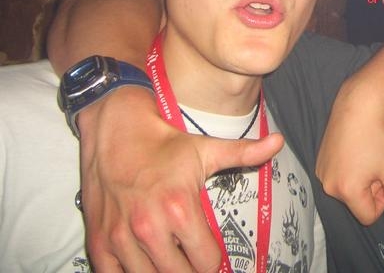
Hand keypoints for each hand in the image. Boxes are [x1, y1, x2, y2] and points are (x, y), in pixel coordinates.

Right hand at [78, 87, 283, 271]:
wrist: (116, 129)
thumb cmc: (164, 142)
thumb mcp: (207, 148)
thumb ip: (245, 153)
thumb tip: (278, 141)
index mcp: (179, 208)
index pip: (206, 261)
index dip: (213, 260)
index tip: (211, 254)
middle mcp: (149, 227)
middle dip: (191, 270)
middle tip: (193, 259)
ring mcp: (120, 238)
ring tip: (172, 261)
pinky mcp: (99, 241)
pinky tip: (144, 264)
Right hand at [315, 79, 383, 225]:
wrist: (356, 106)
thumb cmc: (377, 138)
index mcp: (347, 191)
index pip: (368, 216)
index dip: (382, 201)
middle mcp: (329, 186)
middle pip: (357, 203)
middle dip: (370, 190)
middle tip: (376, 164)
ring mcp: (321, 174)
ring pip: (347, 191)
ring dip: (359, 181)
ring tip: (364, 156)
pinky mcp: (318, 164)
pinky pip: (336, 179)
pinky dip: (347, 172)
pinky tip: (353, 151)